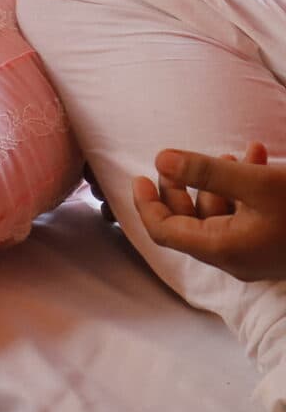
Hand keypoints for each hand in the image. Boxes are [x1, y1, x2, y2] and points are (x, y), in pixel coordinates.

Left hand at [136, 142, 285, 281]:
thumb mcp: (256, 184)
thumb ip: (205, 172)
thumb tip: (160, 160)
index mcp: (221, 248)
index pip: (163, 231)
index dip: (146, 203)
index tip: (140, 177)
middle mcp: (234, 258)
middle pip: (188, 222)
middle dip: (181, 187)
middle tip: (182, 160)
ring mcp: (253, 254)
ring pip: (220, 216)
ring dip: (220, 183)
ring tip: (232, 154)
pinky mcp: (271, 245)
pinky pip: (245, 218)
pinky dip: (243, 191)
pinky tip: (256, 159)